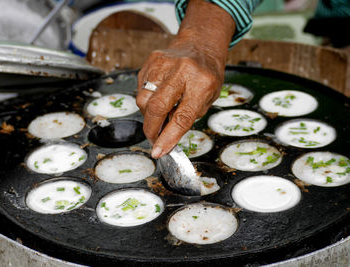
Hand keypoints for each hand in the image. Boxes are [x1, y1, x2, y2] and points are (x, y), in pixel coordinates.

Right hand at [135, 0, 234, 157]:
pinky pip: (141, 88)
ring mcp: (164, 64)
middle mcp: (182, 71)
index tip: (159, 151)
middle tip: (153, 138)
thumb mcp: (209, 98)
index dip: (168, 138)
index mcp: (202, 83)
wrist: (201, 44)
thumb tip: (166, 136)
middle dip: (151, 129)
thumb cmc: (207, 74)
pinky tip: (158, 97)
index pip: (182, 117)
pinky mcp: (152, 61)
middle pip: (157, 108)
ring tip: (159, 114)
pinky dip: (147, 99)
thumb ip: (188, 116)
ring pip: (143, 99)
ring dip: (148, 115)